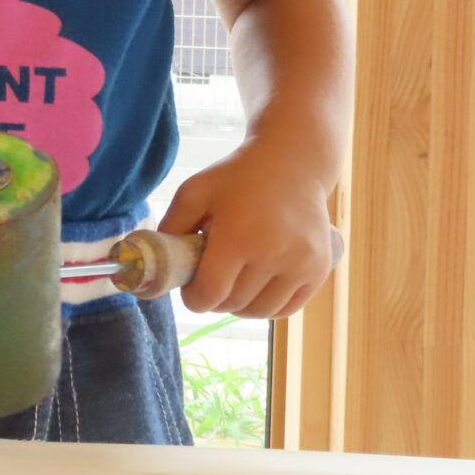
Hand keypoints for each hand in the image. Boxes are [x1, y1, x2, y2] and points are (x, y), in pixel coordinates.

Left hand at [158, 138, 334, 318]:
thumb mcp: (194, 192)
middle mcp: (274, 254)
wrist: (292, 162)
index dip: (193, 296)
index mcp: (239, 236)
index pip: (209, 295)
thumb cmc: (237, 178)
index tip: (192, 283)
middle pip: (232, 304)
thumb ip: (170, 230)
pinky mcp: (318, 270)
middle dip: (216, 295)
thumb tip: (156, 268)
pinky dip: (266, 305)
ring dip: (240, 304)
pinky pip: (285, 310)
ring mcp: (302, 265)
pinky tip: (258, 283)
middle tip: (214, 272)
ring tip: (236, 277)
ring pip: (258, 312)